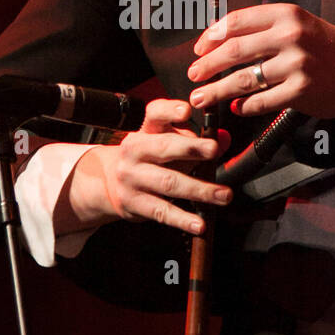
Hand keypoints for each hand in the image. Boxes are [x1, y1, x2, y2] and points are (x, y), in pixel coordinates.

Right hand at [64, 98, 231, 237]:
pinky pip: (162, 211)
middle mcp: (134, 151)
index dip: (170, 111)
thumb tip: (224, 139)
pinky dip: (183, 219)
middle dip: (190, 148)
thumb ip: (198, 141)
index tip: (187, 110)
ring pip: (168, 182)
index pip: (154, 114)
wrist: (109, 184)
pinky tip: (199, 224)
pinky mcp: (133, 203)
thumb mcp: (168, 144)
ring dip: (199, 189)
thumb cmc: (149, 160)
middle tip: (214, 150)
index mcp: (145, 131)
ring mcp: (132, 178)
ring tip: (223, 195)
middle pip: (163, 147)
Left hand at [187, 3, 334, 121]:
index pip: (236, 22)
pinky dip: (243, 106)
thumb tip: (221, 40)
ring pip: (241, 80)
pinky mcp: (300, 92)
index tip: (198, 49)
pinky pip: (260, 101)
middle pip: (233, 51)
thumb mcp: (300, 25)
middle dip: (206, 66)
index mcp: (286, 15)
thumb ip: (266, 29)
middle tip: (193, 75)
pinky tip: (236, 108)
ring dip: (216, 91)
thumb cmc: (329, 48)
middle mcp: (290, 37)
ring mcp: (296, 65)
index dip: (211, 37)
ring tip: (201, 98)